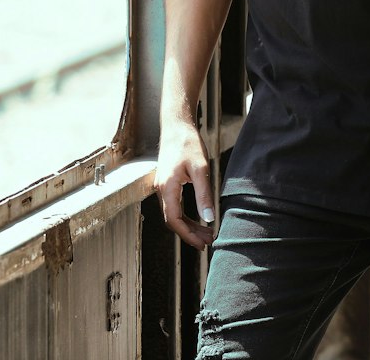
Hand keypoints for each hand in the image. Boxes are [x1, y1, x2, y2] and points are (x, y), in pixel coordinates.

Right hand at [154, 118, 215, 248]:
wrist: (177, 125)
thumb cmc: (188, 143)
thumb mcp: (200, 168)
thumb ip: (204, 194)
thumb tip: (209, 218)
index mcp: (167, 188)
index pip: (174, 221)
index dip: (188, 235)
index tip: (202, 243)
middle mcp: (161, 190)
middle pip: (173, 221)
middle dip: (190, 233)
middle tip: (208, 241)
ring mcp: (162, 186)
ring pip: (173, 214)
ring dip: (188, 225)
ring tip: (206, 232)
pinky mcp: (167, 182)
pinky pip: (174, 205)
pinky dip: (185, 214)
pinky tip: (197, 217)